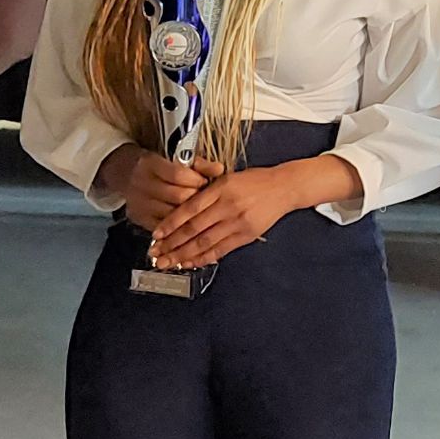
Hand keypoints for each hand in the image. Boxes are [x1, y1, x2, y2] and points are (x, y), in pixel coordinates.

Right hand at [106, 150, 209, 232]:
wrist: (124, 172)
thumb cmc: (156, 165)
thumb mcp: (173, 158)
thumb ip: (198, 164)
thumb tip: (220, 169)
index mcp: (150, 164)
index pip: (178, 175)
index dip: (196, 180)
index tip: (206, 182)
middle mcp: (142, 184)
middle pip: (177, 197)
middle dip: (196, 199)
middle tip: (205, 200)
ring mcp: (139, 204)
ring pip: (171, 216)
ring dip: (189, 216)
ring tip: (199, 212)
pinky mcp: (138, 219)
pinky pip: (163, 228)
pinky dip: (178, 229)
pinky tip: (189, 225)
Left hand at [151, 165, 305, 270]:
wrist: (283, 188)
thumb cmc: (254, 180)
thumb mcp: (227, 176)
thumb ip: (205, 188)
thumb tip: (182, 204)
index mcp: (220, 188)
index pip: (189, 209)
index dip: (170, 223)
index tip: (156, 234)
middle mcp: (228, 206)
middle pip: (193, 229)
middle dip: (172, 244)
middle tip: (156, 254)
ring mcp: (237, 223)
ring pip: (204, 242)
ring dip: (183, 254)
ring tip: (168, 262)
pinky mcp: (245, 235)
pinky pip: (220, 250)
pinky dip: (203, 258)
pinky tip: (190, 263)